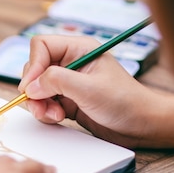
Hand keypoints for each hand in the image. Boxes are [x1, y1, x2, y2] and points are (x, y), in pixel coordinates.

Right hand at [18, 35, 173, 149]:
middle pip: (35, 68)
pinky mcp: (67, 100)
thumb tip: (31, 85)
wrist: (142, 126)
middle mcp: (70, 63)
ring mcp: (68, 82)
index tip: (31, 87)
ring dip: (39, 103)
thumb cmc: (125, 102)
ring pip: (37, 88)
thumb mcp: (89, 89)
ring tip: (54, 115)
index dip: (33, 65)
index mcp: (78, 49)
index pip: (41, 46)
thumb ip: (57, 81)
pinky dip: (46, 112)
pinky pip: (44, 102)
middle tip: (41, 105)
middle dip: (35, 89)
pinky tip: (59, 118)